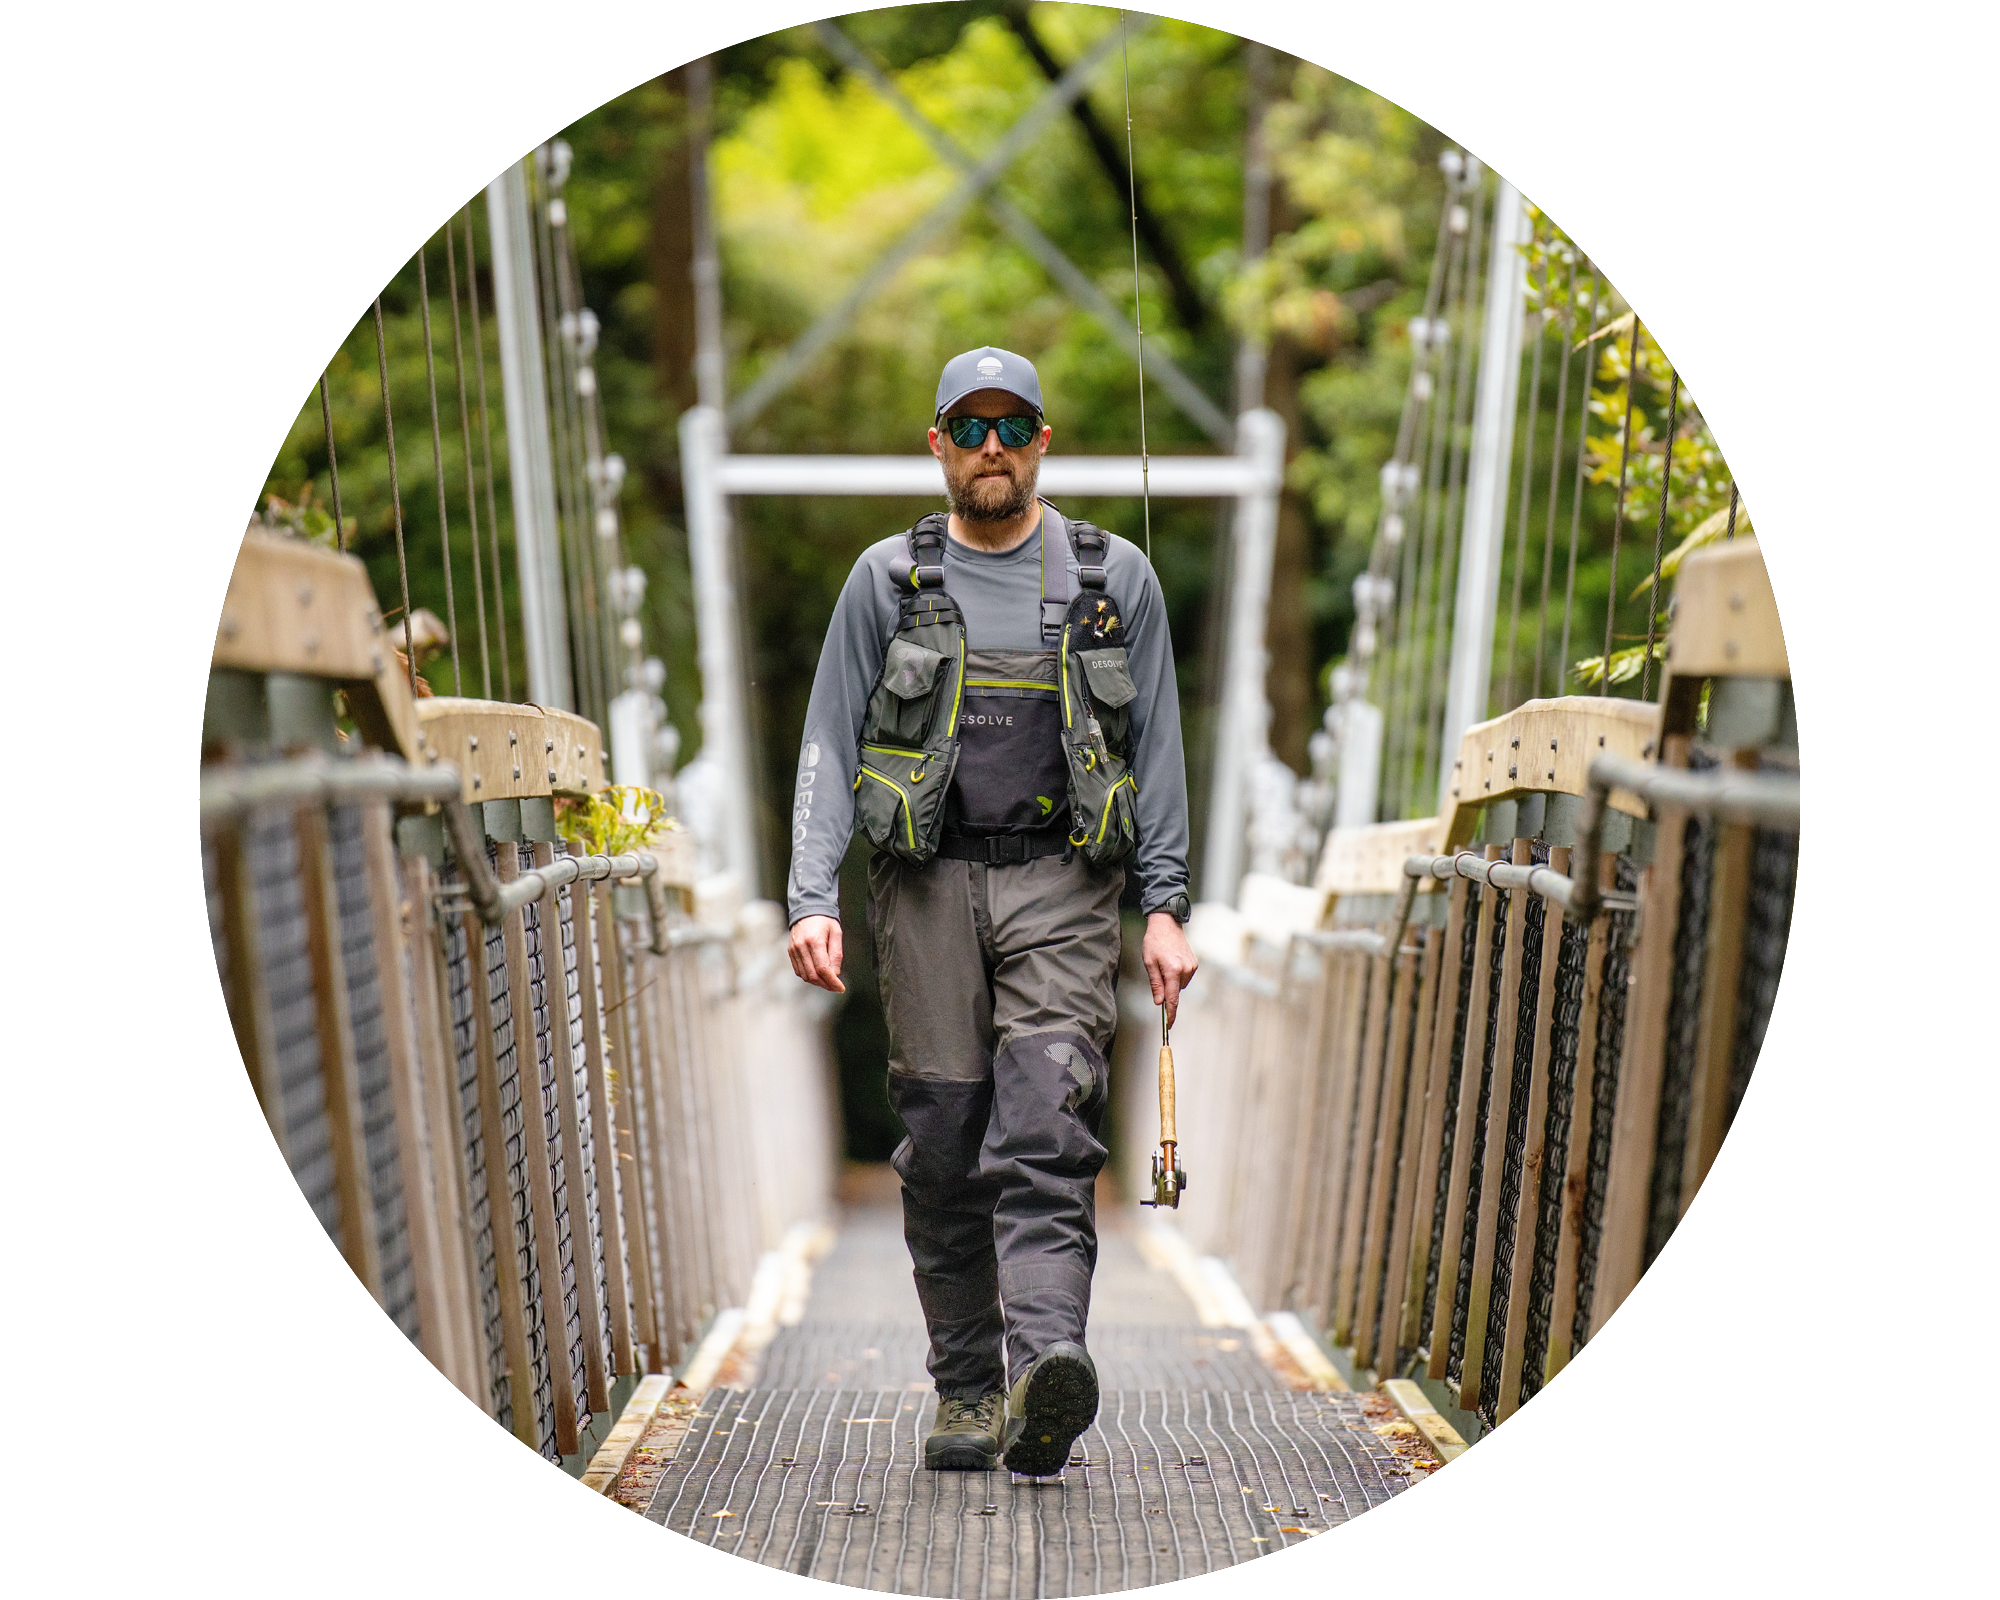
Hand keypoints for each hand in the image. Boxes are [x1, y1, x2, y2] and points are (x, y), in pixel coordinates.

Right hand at [787, 914, 845, 993]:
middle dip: (826, 985)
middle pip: (813, 975)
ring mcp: (794, 950)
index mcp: (815, 941)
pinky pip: (798, 970)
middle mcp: (802, 947)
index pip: (823, 969)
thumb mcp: (836, 933)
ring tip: (828, 982)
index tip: (840, 988)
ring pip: (805, 975)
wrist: (807, 909)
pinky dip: (808, 976)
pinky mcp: (790, 952)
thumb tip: (835, 973)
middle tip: (836, 987)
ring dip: (817, 982)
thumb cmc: (824, 920)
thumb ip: (836, 954)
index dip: (832, 982)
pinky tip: (818, 975)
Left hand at [1142, 911, 1198, 1027]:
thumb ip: (1155, 984)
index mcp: (1173, 970)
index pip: (1172, 999)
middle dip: (1166, 991)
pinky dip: (1177, 976)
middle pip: (1175, 992)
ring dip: (1171, 982)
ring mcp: (1192, 967)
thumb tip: (1159, 1002)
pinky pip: (1184, 978)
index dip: (1170, 1014)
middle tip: (1157, 974)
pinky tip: (1171, 963)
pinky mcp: (1194, 964)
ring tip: (1163, 965)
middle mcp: (1185, 970)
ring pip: (1180, 986)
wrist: (1167, 924)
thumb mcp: (1149, 963)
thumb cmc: (1154, 942)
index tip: (1168, 1026)